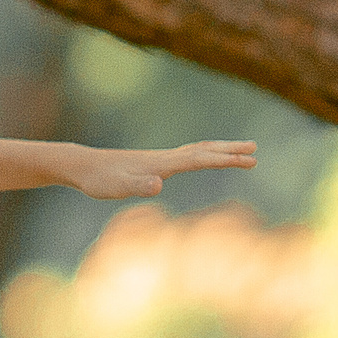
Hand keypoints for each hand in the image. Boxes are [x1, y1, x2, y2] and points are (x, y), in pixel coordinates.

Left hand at [62, 139, 257, 199]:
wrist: (82, 165)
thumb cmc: (99, 180)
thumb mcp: (117, 188)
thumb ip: (137, 186)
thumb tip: (159, 184)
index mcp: (161, 164)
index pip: (200, 160)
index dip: (225, 160)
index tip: (250, 160)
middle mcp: (163, 158)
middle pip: (202, 150)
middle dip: (229, 150)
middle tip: (255, 149)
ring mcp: (158, 159)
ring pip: (195, 150)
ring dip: (218, 149)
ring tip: (240, 149)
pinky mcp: (152, 163)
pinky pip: (186, 155)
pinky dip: (202, 153)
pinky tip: (203, 157)